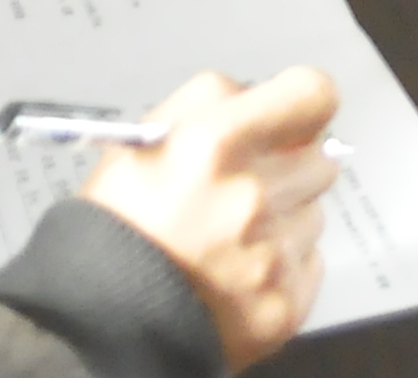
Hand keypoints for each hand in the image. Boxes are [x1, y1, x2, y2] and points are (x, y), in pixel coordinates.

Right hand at [79, 68, 342, 371]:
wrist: (98, 321)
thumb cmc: (117, 227)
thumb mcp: (145, 138)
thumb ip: (211, 100)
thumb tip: (261, 96)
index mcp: (215, 145)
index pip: (313, 96)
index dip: (303, 106)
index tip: (292, 119)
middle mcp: (251, 197)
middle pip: (318, 159)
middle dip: (288, 168)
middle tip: (244, 189)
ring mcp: (272, 255)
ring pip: (312, 215)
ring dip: (283, 220)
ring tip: (230, 239)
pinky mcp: (285, 304)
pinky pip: (308, 264)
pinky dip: (282, 268)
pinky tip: (238, 274)